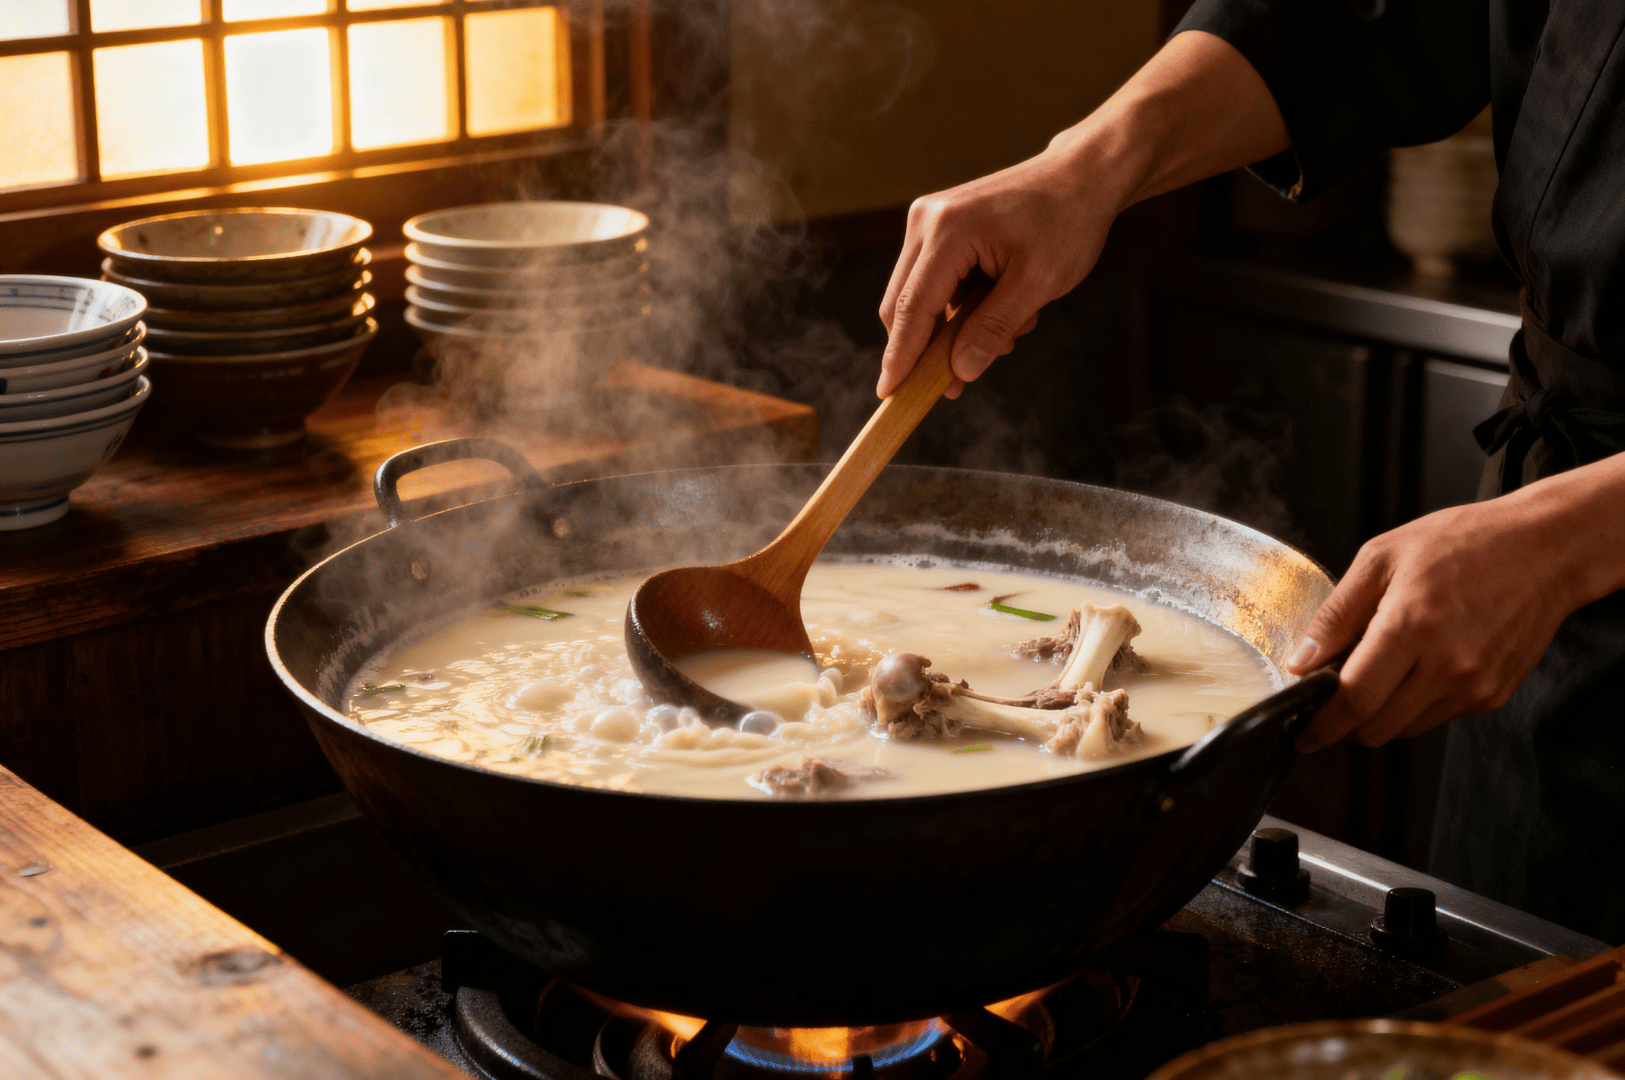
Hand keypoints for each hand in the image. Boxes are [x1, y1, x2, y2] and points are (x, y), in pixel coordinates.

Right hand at [874, 30, 1290, 400]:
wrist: (1082, 176)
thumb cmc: (1067, 222)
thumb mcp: (1038, 283)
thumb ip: (994, 328)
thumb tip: (959, 371)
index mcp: (947, 232)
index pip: (912, 309)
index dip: (900, 358)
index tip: (888, 395)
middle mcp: (926, 222)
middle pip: (903, 306)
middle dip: (929, 349)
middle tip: (960, 383)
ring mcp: (928, 222)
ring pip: (919, 299)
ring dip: (955, 327)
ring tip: (1012, 321)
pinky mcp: (938, 227)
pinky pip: (935, 285)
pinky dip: (962, 307)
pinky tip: (1004, 301)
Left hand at [1285, 497, 1584, 750]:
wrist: (1545, 549)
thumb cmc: (1463, 543)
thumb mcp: (1381, 559)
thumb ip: (1335, 615)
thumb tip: (1300, 662)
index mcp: (1411, 626)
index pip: (1355, 700)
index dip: (1322, 725)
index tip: (1303, 735)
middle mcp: (1447, 665)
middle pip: (1376, 728)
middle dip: (1346, 723)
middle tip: (1335, 696)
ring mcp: (1475, 685)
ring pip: (1405, 729)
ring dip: (1380, 713)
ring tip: (1382, 669)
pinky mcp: (1494, 695)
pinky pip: (1437, 716)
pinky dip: (1415, 703)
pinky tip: (1420, 664)